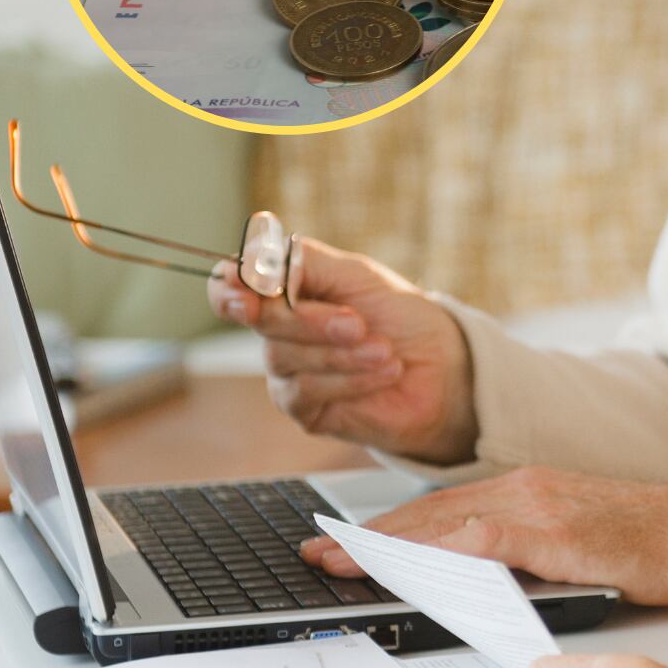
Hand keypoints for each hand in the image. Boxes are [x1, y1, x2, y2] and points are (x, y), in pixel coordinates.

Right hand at [208, 237, 478, 463]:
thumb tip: (254, 258)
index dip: (228, 288)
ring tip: (384, 349)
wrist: (440, 368)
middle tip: (357, 323)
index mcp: (283, 290)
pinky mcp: (303, 409)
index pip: (227, 285)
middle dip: (310, 320)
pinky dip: (351, 378)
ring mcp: (285, 371)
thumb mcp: (356, 274)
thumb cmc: (400, 317)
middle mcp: (276, 331)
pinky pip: (307, 391)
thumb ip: (303, 261)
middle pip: (260, 320)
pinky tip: (384, 371)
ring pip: (285, 357)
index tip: (247, 292)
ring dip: (341, 352)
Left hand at [298, 467, 667, 605]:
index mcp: (524, 491)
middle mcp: (522, 489)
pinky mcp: (555, 530)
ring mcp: (537, 506)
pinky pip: (485, 542)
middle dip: (371, 538)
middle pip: (430, 514)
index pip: (440, 510)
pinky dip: (442, 553)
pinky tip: (411, 567)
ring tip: (344, 564)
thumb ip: (523, 553)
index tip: (347, 545)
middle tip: (321, 556)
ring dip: (389, 546)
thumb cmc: (645, 543)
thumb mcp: (571, 545)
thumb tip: (475, 585)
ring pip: (446, 524)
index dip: (389, 529)